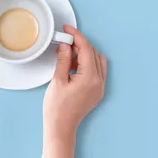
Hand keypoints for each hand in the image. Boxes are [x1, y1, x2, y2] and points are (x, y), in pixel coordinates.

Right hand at [43, 25, 106, 140]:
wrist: (61, 127)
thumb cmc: (57, 108)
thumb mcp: (57, 80)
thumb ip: (63, 59)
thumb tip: (65, 44)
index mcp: (90, 78)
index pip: (86, 49)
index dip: (76, 36)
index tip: (67, 29)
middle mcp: (99, 82)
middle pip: (92, 53)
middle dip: (78, 45)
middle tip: (63, 42)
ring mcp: (100, 87)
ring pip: (96, 60)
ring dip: (83, 54)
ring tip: (66, 57)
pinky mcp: (97, 91)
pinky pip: (96, 71)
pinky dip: (86, 64)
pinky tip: (72, 67)